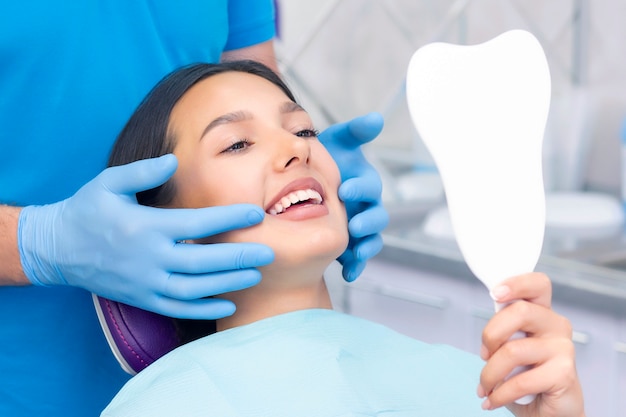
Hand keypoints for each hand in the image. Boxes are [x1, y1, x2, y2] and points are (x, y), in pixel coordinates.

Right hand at [18, 155, 273, 318]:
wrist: (57, 249)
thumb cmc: (87, 210)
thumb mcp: (108, 182)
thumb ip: (142, 170)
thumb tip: (174, 160)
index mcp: (144, 227)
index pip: (196, 224)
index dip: (229, 218)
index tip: (256, 213)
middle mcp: (147, 258)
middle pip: (202, 262)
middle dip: (238, 257)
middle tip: (269, 251)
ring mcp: (144, 283)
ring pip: (193, 289)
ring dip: (227, 284)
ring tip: (255, 275)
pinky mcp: (142, 299)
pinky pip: (177, 308)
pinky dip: (204, 309)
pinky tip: (228, 304)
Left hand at [319, 112, 388, 281]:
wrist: (300, 184)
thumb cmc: (322, 160)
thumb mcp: (336, 143)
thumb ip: (354, 132)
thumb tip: (376, 118)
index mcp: (363, 183)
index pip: (370, 186)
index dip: (361, 188)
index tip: (345, 189)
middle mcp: (365, 207)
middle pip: (377, 216)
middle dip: (367, 221)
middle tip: (353, 223)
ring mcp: (357, 228)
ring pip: (370, 240)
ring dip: (366, 246)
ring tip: (355, 252)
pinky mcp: (348, 246)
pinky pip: (357, 259)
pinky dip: (356, 266)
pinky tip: (347, 273)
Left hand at [477, 273, 584, 416]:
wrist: (548, 412)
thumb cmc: (526, 376)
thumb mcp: (510, 348)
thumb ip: (503, 332)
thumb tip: (487, 332)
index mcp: (542, 313)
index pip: (538, 285)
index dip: (516, 283)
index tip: (494, 293)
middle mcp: (556, 325)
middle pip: (519, 311)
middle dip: (490, 334)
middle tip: (483, 355)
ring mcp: (563, 348)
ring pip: (512, 350)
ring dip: (489, 374)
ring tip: (485, 387)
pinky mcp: (564, 373)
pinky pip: (520, 381)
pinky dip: (499, 394)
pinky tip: (492, 401)